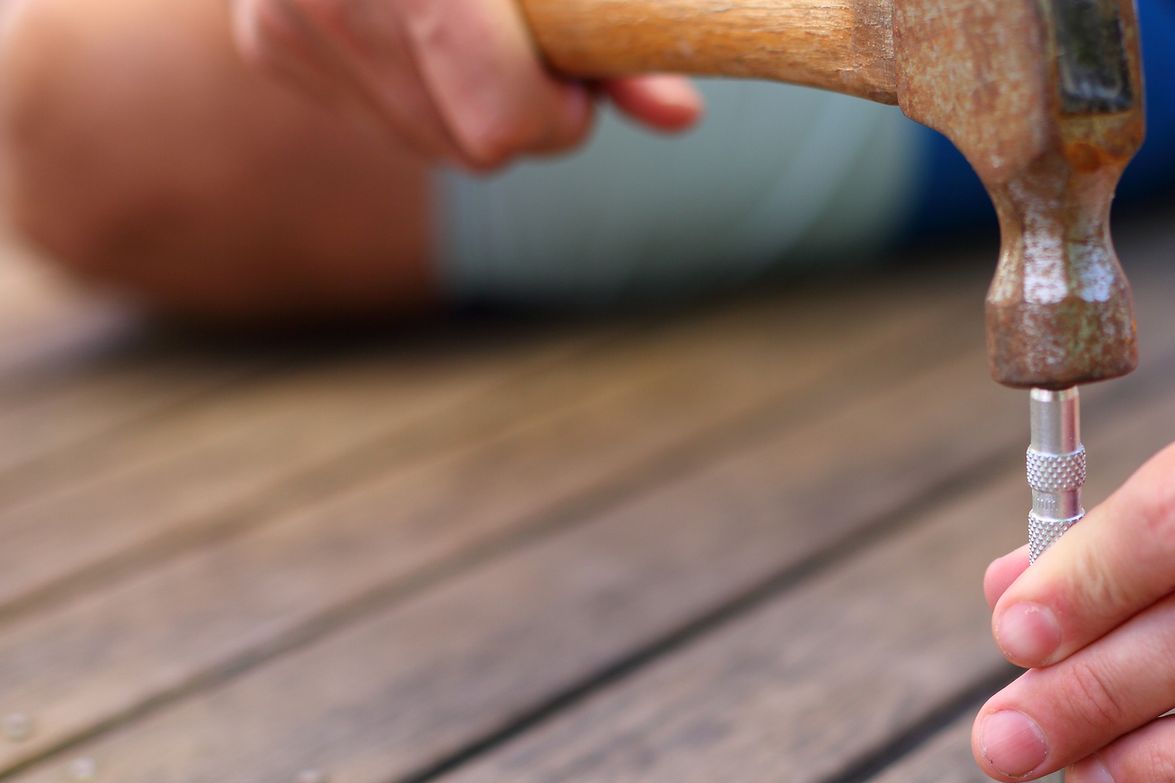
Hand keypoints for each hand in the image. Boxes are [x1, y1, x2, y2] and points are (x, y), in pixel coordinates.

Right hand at [230, 0, 703, 169]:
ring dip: (468, 99)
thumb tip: (681, 119)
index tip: (575, 72)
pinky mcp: (269, 43)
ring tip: (474, 17)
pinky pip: (379, 116)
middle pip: (470, 148)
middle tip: (534, 42)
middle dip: (520, 109)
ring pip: (426, 143)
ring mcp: (285, 22)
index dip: (556, 112)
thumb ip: (617, 24)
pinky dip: (415, 80)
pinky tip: (420, 18)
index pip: (499, 123)